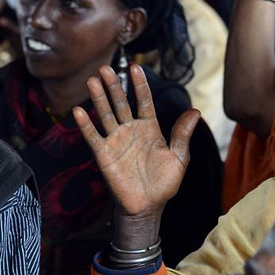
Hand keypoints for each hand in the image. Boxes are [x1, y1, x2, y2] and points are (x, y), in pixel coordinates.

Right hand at [74, 64, 201, 239]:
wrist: (148, 207)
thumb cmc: (164, 183)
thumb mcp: (179, 157)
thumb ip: (183, 134)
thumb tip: (195, 111)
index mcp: (150, 128)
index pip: (143, 101)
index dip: (140, 85)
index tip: (135, 67)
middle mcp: (131, 130)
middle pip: (121, 103)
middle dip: (114, 85)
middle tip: (105, 67)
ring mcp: (116, 141)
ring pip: (106, 114)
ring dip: (99, 97)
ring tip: (93, 80)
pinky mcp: (104, 154)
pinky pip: (94, 136)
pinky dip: (86, 124)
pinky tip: (79, 110)